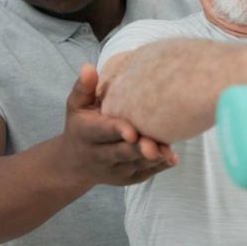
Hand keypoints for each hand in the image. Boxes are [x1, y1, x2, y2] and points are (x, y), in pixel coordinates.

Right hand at [60, 64, 177, 187]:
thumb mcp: (76, 105)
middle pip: (122, 152)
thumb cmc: (81, 125)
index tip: (131, 131)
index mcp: (86, 133)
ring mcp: (114, 169)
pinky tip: (171, 158)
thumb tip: (89, 66)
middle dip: (138, 149)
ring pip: (136, 164)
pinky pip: (145, 173)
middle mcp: (99, 154)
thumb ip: (84, 87)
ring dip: (153, 158)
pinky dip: (158, 166)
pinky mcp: (127, 178)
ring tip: (168, 152)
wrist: (75, 162)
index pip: (103, 132)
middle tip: (154, 145)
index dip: (117, 131)